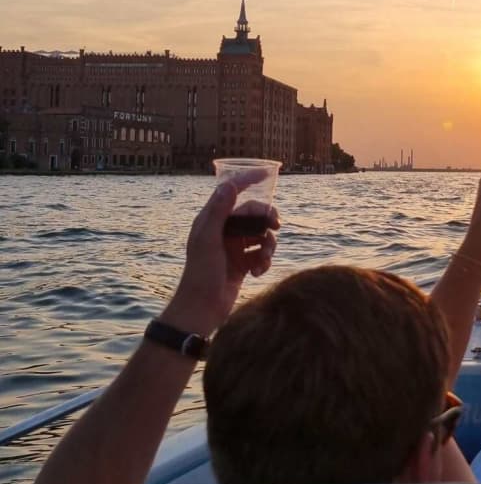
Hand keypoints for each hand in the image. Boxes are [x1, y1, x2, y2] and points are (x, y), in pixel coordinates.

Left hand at [164, 175, 278, 335]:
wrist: (202, 309)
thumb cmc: (201, 273)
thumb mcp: (208, 240)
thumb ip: (218, 212)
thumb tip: (229, 185)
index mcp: (212, 220)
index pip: (232, 192)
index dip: (248, 180)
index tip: (267, 174)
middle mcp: (224, 231)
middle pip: (253, 214)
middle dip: (266, 219)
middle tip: (276, 226)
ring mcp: (234, 247)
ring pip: (260, 234)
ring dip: (267, 245)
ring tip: (264, 259)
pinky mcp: (243, 263)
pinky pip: (261, 254)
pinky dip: (263, 261)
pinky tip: (258, 272)